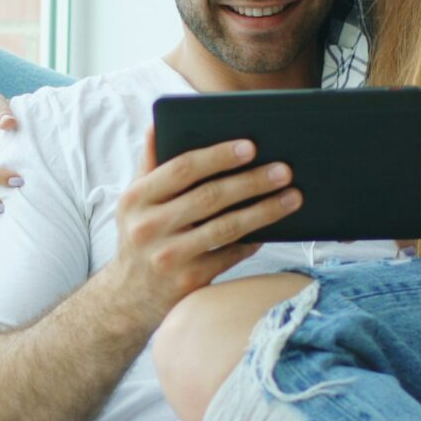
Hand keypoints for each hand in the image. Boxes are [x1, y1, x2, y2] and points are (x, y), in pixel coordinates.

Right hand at [96, 133, 300, 328]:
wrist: (127, 297)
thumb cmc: (140, 236)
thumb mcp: (135, 201)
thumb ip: (149, 163)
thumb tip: (157, 123)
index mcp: (136, 198)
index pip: (182, 168)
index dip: (219, 156)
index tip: (251, 146)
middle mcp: (149, 227)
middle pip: (210, 197)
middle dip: (252, 181)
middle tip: (284, 170)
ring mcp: (169, 257)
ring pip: (226, 227)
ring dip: (264, 210)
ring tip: (293, 197)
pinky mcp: (188, 282)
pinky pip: (231, 256)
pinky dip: (253, 241)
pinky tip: (272, 230)